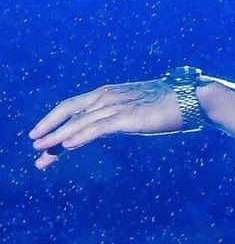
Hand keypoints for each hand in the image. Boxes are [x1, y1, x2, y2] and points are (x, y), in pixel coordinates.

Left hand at [29, 81, 186, 168]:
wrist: (192, 99)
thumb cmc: (171, 106)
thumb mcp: (140, 111)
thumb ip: (124, 117)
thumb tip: (118, 125)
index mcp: (108, 94)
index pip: (74, 107)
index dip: (55, 121)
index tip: (44, 136)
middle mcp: (106, 97)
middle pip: (68, 111)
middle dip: (48, 127)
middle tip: (34, 145)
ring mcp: (116, 107)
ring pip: (79, 122)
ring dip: (57, 136)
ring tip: (41, 149)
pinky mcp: (128, 118)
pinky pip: (98, 128)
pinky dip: (81, 136)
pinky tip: (67, 145)